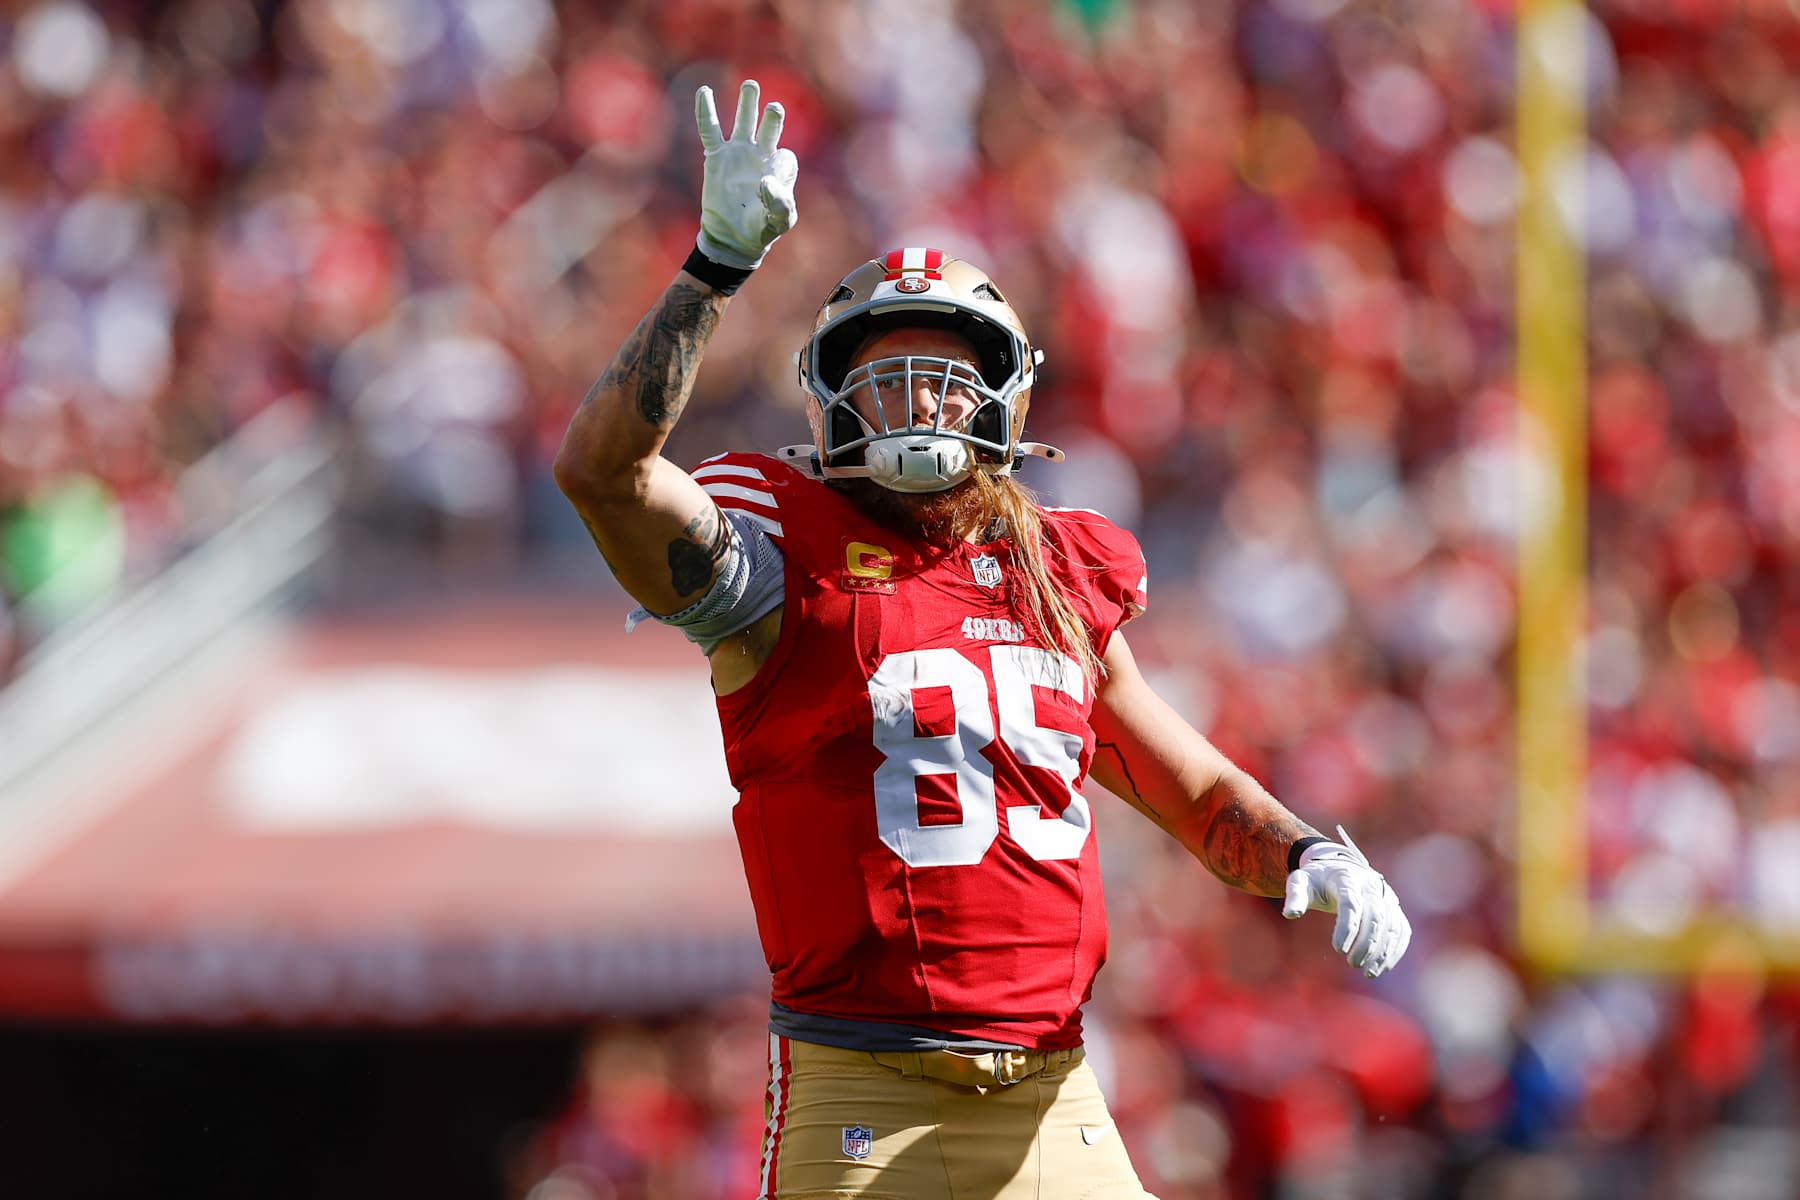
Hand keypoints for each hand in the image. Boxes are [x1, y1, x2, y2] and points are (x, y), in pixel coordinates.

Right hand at [694, 79, 798, 269]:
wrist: (734, 238)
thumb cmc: (761, 230)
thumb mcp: (779, 222)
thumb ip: (780, 204)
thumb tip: (764, 181)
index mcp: (779, 170)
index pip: (785, 158)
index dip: (779, 169)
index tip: (768, 187)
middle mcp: (761, 156)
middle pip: (769, 128)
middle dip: (773, 118)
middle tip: (774, 108)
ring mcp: (738, 153)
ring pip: (744, 122)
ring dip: (747, 104)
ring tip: (750, 86)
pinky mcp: (716, 157)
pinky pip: (710, 130)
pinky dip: (706, 112)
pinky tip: (704, 92)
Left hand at [1282, 826, 1411, 978]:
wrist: (1342, 867)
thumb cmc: (1318, 879)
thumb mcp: (1301, 881)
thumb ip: (1295, 896)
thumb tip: (1290, 914)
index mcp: (1347, 878)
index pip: (1351, 904)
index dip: (1347, 927)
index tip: (1338, 949)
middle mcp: (1371, 886)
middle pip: (1375, 916)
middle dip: (1366, 943)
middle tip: (1353, 964)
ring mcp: (1386, 897)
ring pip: (1391, 925)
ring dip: (1382, 951)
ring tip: (1368, 973)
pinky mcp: (1394, 908)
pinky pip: (1401, 930)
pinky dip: (1395, 950)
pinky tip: (1382, 967)